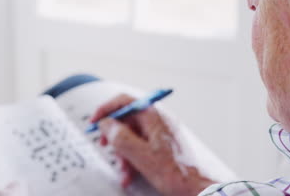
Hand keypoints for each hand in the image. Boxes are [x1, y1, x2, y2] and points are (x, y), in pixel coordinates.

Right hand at [90, 94, 214, 195]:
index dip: (107, 109)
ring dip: (122, 153)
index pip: (125, 101)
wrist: (194, 187)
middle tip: (104, 144)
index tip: (95, 121)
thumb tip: (107, 124)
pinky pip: (138, 147)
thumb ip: (122, 138)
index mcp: (153, 117)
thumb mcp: (142, 155)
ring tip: (123, 170)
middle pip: (126, 120)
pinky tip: (130, 174)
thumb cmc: (176, 172)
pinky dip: (131, 159)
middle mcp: (155, 122)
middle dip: (113, 136)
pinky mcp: (159, 146)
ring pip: (130, 136)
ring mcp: (157, 134)